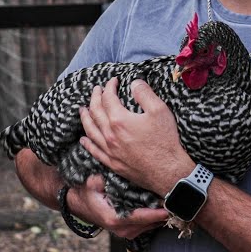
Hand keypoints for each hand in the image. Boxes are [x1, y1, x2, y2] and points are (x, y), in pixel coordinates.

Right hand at [69, 174, 168, 239]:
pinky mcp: (130, 232)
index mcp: (114, 218)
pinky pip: (148, 226)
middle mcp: (122, 229)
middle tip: (180, 200)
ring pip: (151, 226)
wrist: (81, 204)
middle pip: (150, 223)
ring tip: (176, 202)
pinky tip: (165, 206)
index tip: (170, 206)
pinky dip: (157, 218)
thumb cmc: (88, 192)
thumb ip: (97, 181)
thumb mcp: (91, 183)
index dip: (157, 213)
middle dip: (164, 213)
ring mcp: (126, 232)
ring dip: (163, 216)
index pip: (141, 217)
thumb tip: (100, 179)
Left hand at [79, 77, 193, 195]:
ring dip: (85, 118)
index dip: (109, 87)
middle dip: (94, 98)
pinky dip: (87, 144)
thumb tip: (134, 82)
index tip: (113, 81)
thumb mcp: (159, 110)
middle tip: (96, 90)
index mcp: (119, 120)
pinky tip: (83, 139)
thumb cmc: (165, 140)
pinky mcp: (113, 163)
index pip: (108, 98)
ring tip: (83, 110)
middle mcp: (110, 135)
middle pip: (95, 112)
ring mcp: (110, 150)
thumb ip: (144, 93)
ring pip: (90, 131)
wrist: (168, 170)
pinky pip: (94, 151)